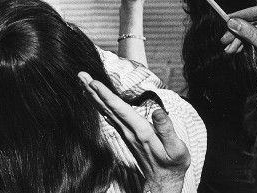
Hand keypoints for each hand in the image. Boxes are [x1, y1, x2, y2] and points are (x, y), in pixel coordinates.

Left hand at [78, 73, 188, 192]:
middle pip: (107, 108)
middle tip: (80, 75)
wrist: (163, 181)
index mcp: (141, 131)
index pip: (120, 110)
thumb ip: (166, 129)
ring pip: (105, 111)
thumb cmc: (172, 164)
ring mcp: (125, 133)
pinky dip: (99, 105)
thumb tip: (158, 111)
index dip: (106, 95)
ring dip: (93, 96)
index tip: (93, 82)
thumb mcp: (176, 148)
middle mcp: (129, 131)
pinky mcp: (125, 134)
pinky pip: (109, 116)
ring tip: (82, 82)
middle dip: (93, 91)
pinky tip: (93, 99)